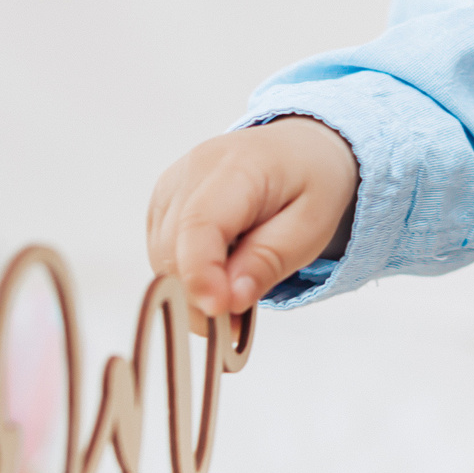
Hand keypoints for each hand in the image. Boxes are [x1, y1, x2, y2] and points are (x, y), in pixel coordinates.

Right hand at [146, 116, 359, 316]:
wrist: (300, 147)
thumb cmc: (311, 184)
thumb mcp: (311, 226)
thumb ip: (269, 261)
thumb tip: (229, 301)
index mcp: (239, 166)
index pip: (200, 224)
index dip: (201, 274)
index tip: (219, 312)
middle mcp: (194, 168)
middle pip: (174, 246)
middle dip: (199, 295)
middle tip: (236, 324)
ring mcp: (173, 182)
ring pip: (162, 254)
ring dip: (192, 288)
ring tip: (235, 296)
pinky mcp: (164, 200)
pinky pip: (161, 249)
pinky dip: (186, 273)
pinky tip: (220, 274)